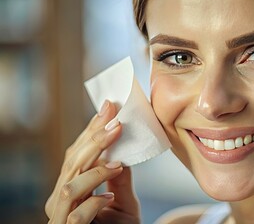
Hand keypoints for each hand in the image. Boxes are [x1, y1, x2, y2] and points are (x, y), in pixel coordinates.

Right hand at [45, 100, 139, 223]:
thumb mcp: (124, 201)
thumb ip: (120, 177)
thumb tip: (125, 148)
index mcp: (72, 186)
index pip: (79, 153)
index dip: (92, 129)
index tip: (110, 107)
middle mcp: (61, 199)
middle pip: (72, 163)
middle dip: (94, 140)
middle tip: (115, 120)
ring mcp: (61, 216)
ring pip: (69, 186)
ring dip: (94, 169)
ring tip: (118, 160)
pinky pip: (75, 217)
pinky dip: (93, 203)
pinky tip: (110, 195)